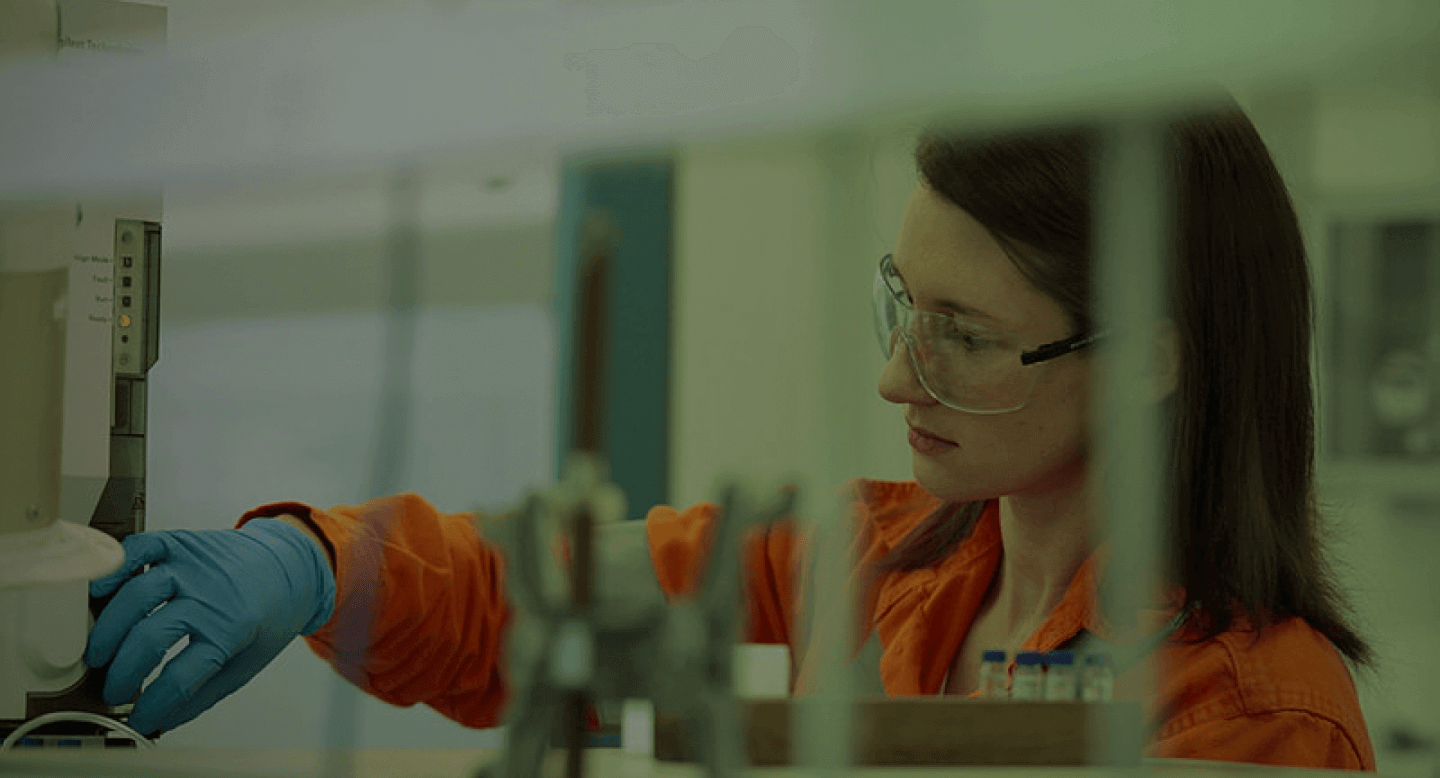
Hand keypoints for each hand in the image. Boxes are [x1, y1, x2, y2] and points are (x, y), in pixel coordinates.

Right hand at [85, 519, 335, 736]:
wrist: (291, 564)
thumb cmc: (271, 612)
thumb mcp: (249, 661)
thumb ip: (203, 694)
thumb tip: (160, 720)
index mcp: (232, 630)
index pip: (180, 678)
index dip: (151, 705)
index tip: (137, 718)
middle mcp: (210, 596)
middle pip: (150, 638)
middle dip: (122, 674)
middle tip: (112, 689)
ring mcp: (193, 566)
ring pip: (135, 596)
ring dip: (108, 631)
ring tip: (99, 654)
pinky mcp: (181, 543)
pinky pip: (138, 549)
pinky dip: (113, 568)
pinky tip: (100, 592)